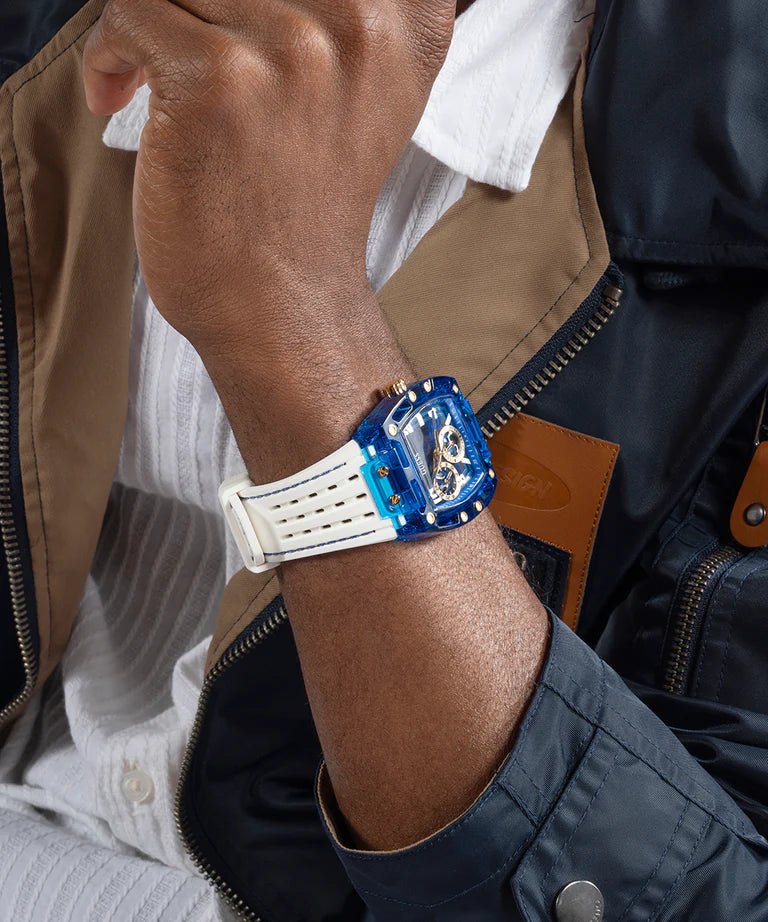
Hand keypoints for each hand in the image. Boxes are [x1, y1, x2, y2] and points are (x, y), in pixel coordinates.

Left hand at [83, 0, 454, 369]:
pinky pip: (127, 9)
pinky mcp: (215, 77)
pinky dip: (110, 54)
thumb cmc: (306, 212)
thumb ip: (356, 18)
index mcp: (405, 22)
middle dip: (204, 9)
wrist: (283, 306)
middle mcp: (358, 22)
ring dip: (155, 26)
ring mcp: (288, 47)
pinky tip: (122, 97)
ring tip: (159, 87)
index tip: (244, 28)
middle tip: (192, 57)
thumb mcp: (367, 95)